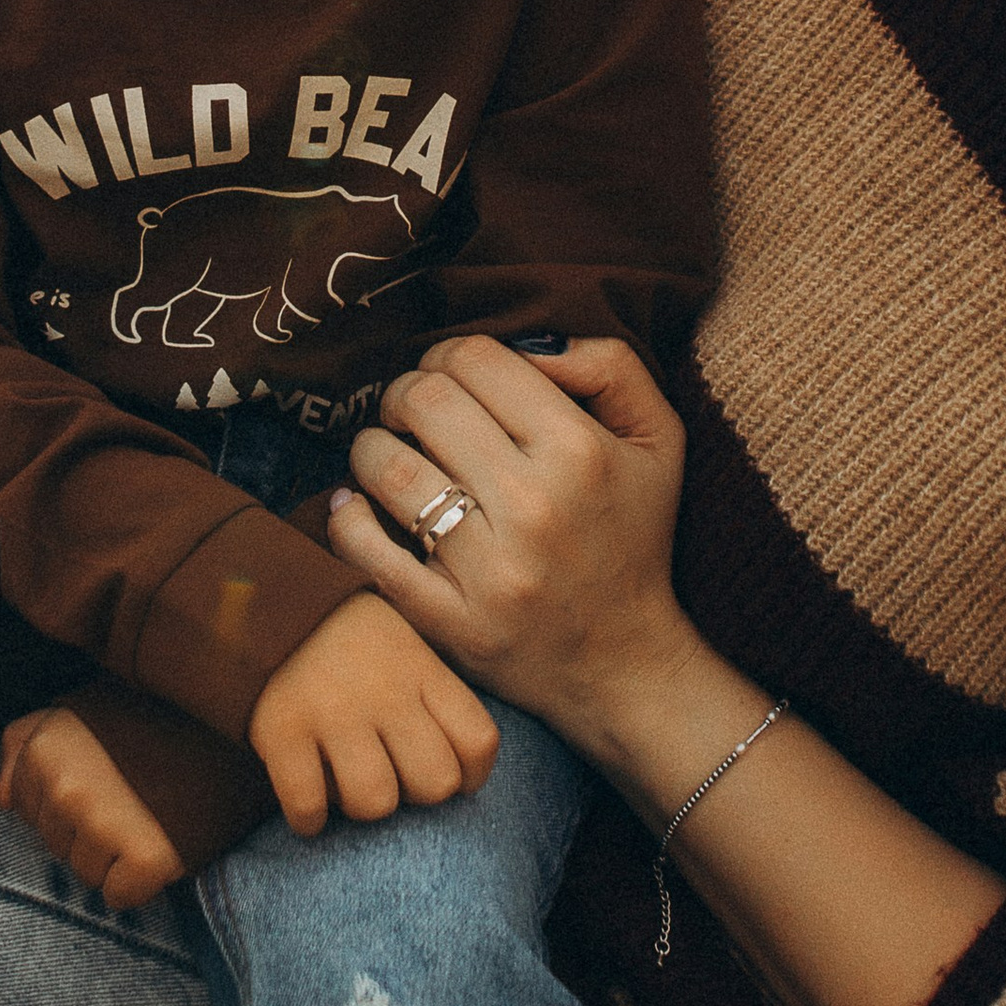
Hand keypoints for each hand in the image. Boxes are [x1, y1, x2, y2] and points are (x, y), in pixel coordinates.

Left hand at [0, 700, 185, 910]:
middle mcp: (65, 788)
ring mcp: (103, 824)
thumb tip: (1, 798)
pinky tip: (161, 842)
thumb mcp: (80, 711)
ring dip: (114, 857)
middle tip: (133, 798)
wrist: (233, 726)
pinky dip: (140, 883)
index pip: (24, 810)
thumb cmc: (153, 718)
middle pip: (56, 845)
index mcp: (43, 749)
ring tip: (149, 815)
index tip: (104, 780)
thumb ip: (28, 743)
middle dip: (89, 832)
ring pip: (85, 874)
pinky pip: (119, 897)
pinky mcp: (144, 859)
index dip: (65, 801)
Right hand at [246, 592, 502, 838]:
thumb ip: (432, 698)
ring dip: (360, 806)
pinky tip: (307, 805)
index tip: (449, 775)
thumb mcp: (404, 646)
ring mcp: (333, 712)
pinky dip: (308, 820)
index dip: (470, 775)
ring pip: (376, 803)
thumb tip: (459, 773)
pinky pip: (308, 806)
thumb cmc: (346, 639)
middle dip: (415, 794)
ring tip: (344, 784)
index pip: (479, 741)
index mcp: (421, 668)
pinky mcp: (281, 730)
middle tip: (390, 777)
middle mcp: (385, 691)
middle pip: (435, 783)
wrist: (263, 597)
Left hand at [327, 335, 694, 766]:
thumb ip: (609, 366)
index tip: (448, 379)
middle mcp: (532, 504)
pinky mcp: (449, 620)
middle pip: (422, 401)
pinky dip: (346, 517)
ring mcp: (487, 568)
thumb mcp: (659, 441)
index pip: (475, 359)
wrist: (622, 663)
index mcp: (580, 450)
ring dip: (371, 448)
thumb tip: (529, 341)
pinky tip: (354, 506)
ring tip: (387, 456)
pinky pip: (366, 549)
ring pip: (385, 468)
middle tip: (410, 413)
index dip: (447, 355)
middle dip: (403, 394)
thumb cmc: (632, 537)